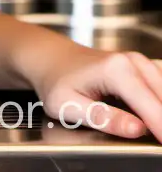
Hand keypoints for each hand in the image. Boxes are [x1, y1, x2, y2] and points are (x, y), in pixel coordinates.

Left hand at [20, 36, 161, 139]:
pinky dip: (158, 106)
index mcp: (116, 70)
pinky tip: (150, 119)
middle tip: (156, 142)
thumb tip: (136, 130)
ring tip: (153, 132)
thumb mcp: (68, 105)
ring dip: (161, 115)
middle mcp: (132, 62)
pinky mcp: (143, 69)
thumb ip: (103, 118)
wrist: (50, 59)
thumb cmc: (55, 81)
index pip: (153, 109)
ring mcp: (139, 63)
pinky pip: (161, 91)